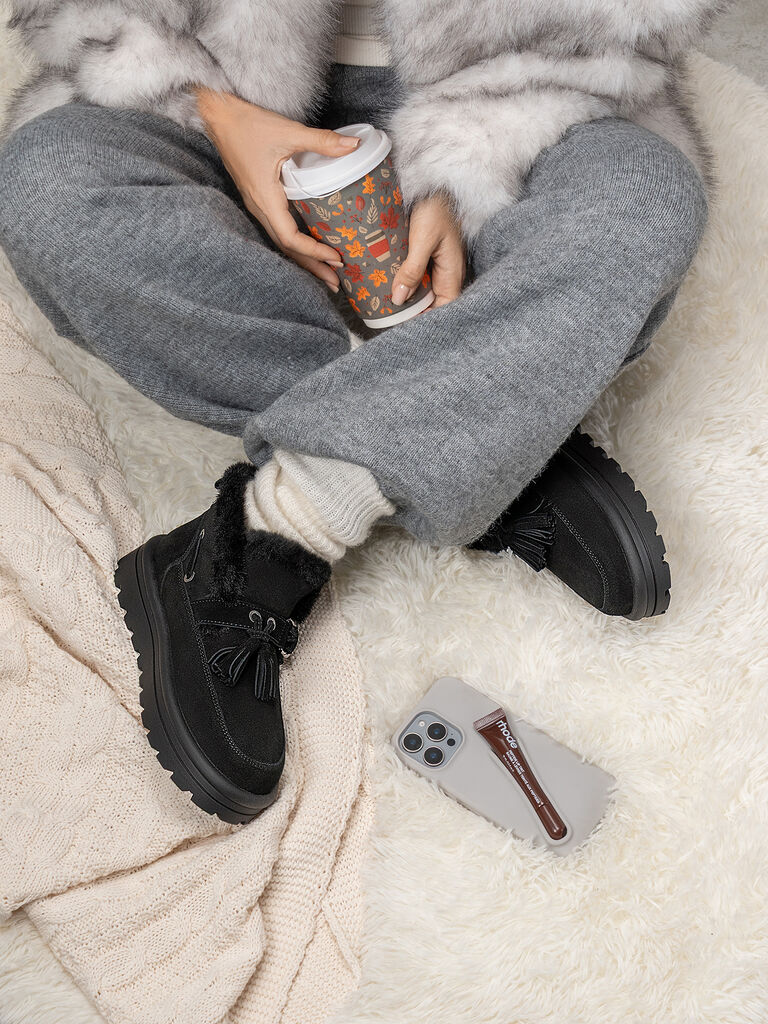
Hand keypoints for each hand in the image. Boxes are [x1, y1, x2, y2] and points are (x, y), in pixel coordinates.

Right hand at [195, 88, 361, 290]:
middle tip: (336, 282)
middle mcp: (259, 207)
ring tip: (326, 273)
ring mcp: (257, 204)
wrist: (218, 114)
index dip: (313, 252)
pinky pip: (278, 228)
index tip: (335, 258)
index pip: (290, 238)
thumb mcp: (288, 131)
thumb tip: (353, 146)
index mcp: (265, 198)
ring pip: (281, 240)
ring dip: (303, 258)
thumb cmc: (247, 123)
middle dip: (311, 266)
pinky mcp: (259, 198)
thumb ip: (321, 141)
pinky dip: (295, 242)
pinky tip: (309, 247)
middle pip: (287, 248)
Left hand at [391, 194, 465, 310]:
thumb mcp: (423, 239)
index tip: (406, 324)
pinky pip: (416, 276)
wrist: (432, 183)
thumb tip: (399, 299)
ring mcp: (436, 265)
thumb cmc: (435, 208)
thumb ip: (412, 269)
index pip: (445, 308)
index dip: (428, 319)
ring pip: (422, 291)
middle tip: (390, 316)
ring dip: (407, 297)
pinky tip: (388, 284)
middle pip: (432, 303)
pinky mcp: (425, 257)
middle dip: (414, 311)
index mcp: (452, 272)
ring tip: (385, 304)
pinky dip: (403, 282)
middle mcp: (446, 273)